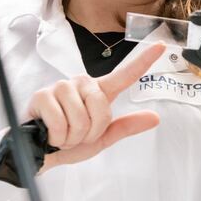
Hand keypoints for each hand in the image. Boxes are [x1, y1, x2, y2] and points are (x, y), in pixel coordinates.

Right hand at [28, 42, 164, 173]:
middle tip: (76, 136)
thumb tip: (156, 117)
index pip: (124, 75)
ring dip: (72, 137)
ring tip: (61, 135)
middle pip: (101, 108)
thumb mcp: (101, 138)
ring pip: (81, 117)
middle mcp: (81, 84)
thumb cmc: (68, 143)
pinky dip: (58, 137)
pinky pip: (60, 122)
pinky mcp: (42, 95)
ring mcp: (60, 87)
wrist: (39, 155)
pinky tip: (50, 134)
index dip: (143, 61)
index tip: (162, 45)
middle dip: (90, 131)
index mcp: (98, 92)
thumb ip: (126, 127)